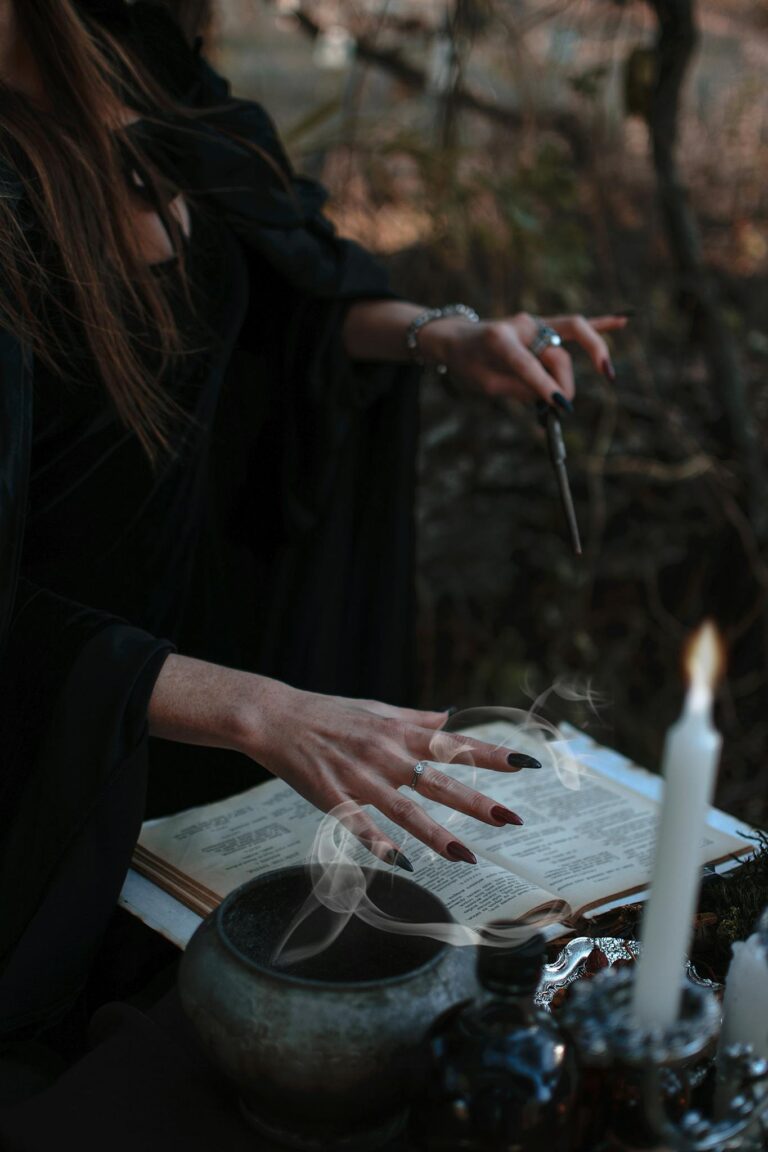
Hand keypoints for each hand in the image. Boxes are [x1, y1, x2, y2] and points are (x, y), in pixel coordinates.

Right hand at [235, 680, 538, 867]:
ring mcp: (360, 779)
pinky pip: (361, 826)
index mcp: (400, 733)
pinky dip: (381, 845)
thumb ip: (416, 719)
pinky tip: (401, 864)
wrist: (277, 717)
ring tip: (468, 857)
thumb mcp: (377, 709)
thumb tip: (450, 717)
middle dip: (478, 802)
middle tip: (513, 820)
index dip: (491, 755)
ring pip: (406, 811)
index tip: (525, 764)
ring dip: (438, 836)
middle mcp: (387, 755)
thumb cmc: (330, 713)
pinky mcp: (334, 798)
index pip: (455, 745)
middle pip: (440, 782)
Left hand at [417, 311, 628, 406]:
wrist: (455, 337)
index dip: (544, 386)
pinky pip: (575, 323)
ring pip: (573, 331)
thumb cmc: (467, 362)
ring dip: (593, 352)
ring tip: (607, 373)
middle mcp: (521, 325)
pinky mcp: (543, 325)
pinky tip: (624, 321)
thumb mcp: (484, 384)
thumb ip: (517, 388)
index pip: (527, 364)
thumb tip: (552, 395)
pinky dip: (599, 322)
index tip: (560, 407)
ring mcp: (535, 322)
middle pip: (556, 352)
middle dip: (565, 381)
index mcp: (499, 338)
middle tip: (563, 406)